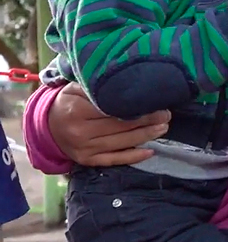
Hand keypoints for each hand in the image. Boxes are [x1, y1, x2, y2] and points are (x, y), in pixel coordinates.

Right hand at [49, 83, 169, 166]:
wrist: (47, 126)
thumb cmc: (68, 102)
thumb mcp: (76, 88)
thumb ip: (98, 86)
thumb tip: (128, 81)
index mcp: (77, 110)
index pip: (113, 109)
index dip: (137, 105)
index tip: (157, 100)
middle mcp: (80, 132)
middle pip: (121, 126)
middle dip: (148, 120)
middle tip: (166, 114)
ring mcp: (84, 149)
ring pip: (121, 143)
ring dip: (146, 136)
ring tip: (164, 127)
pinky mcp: (87, 160)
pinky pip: (114, 160)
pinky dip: (133, 157)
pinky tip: (150, 151)